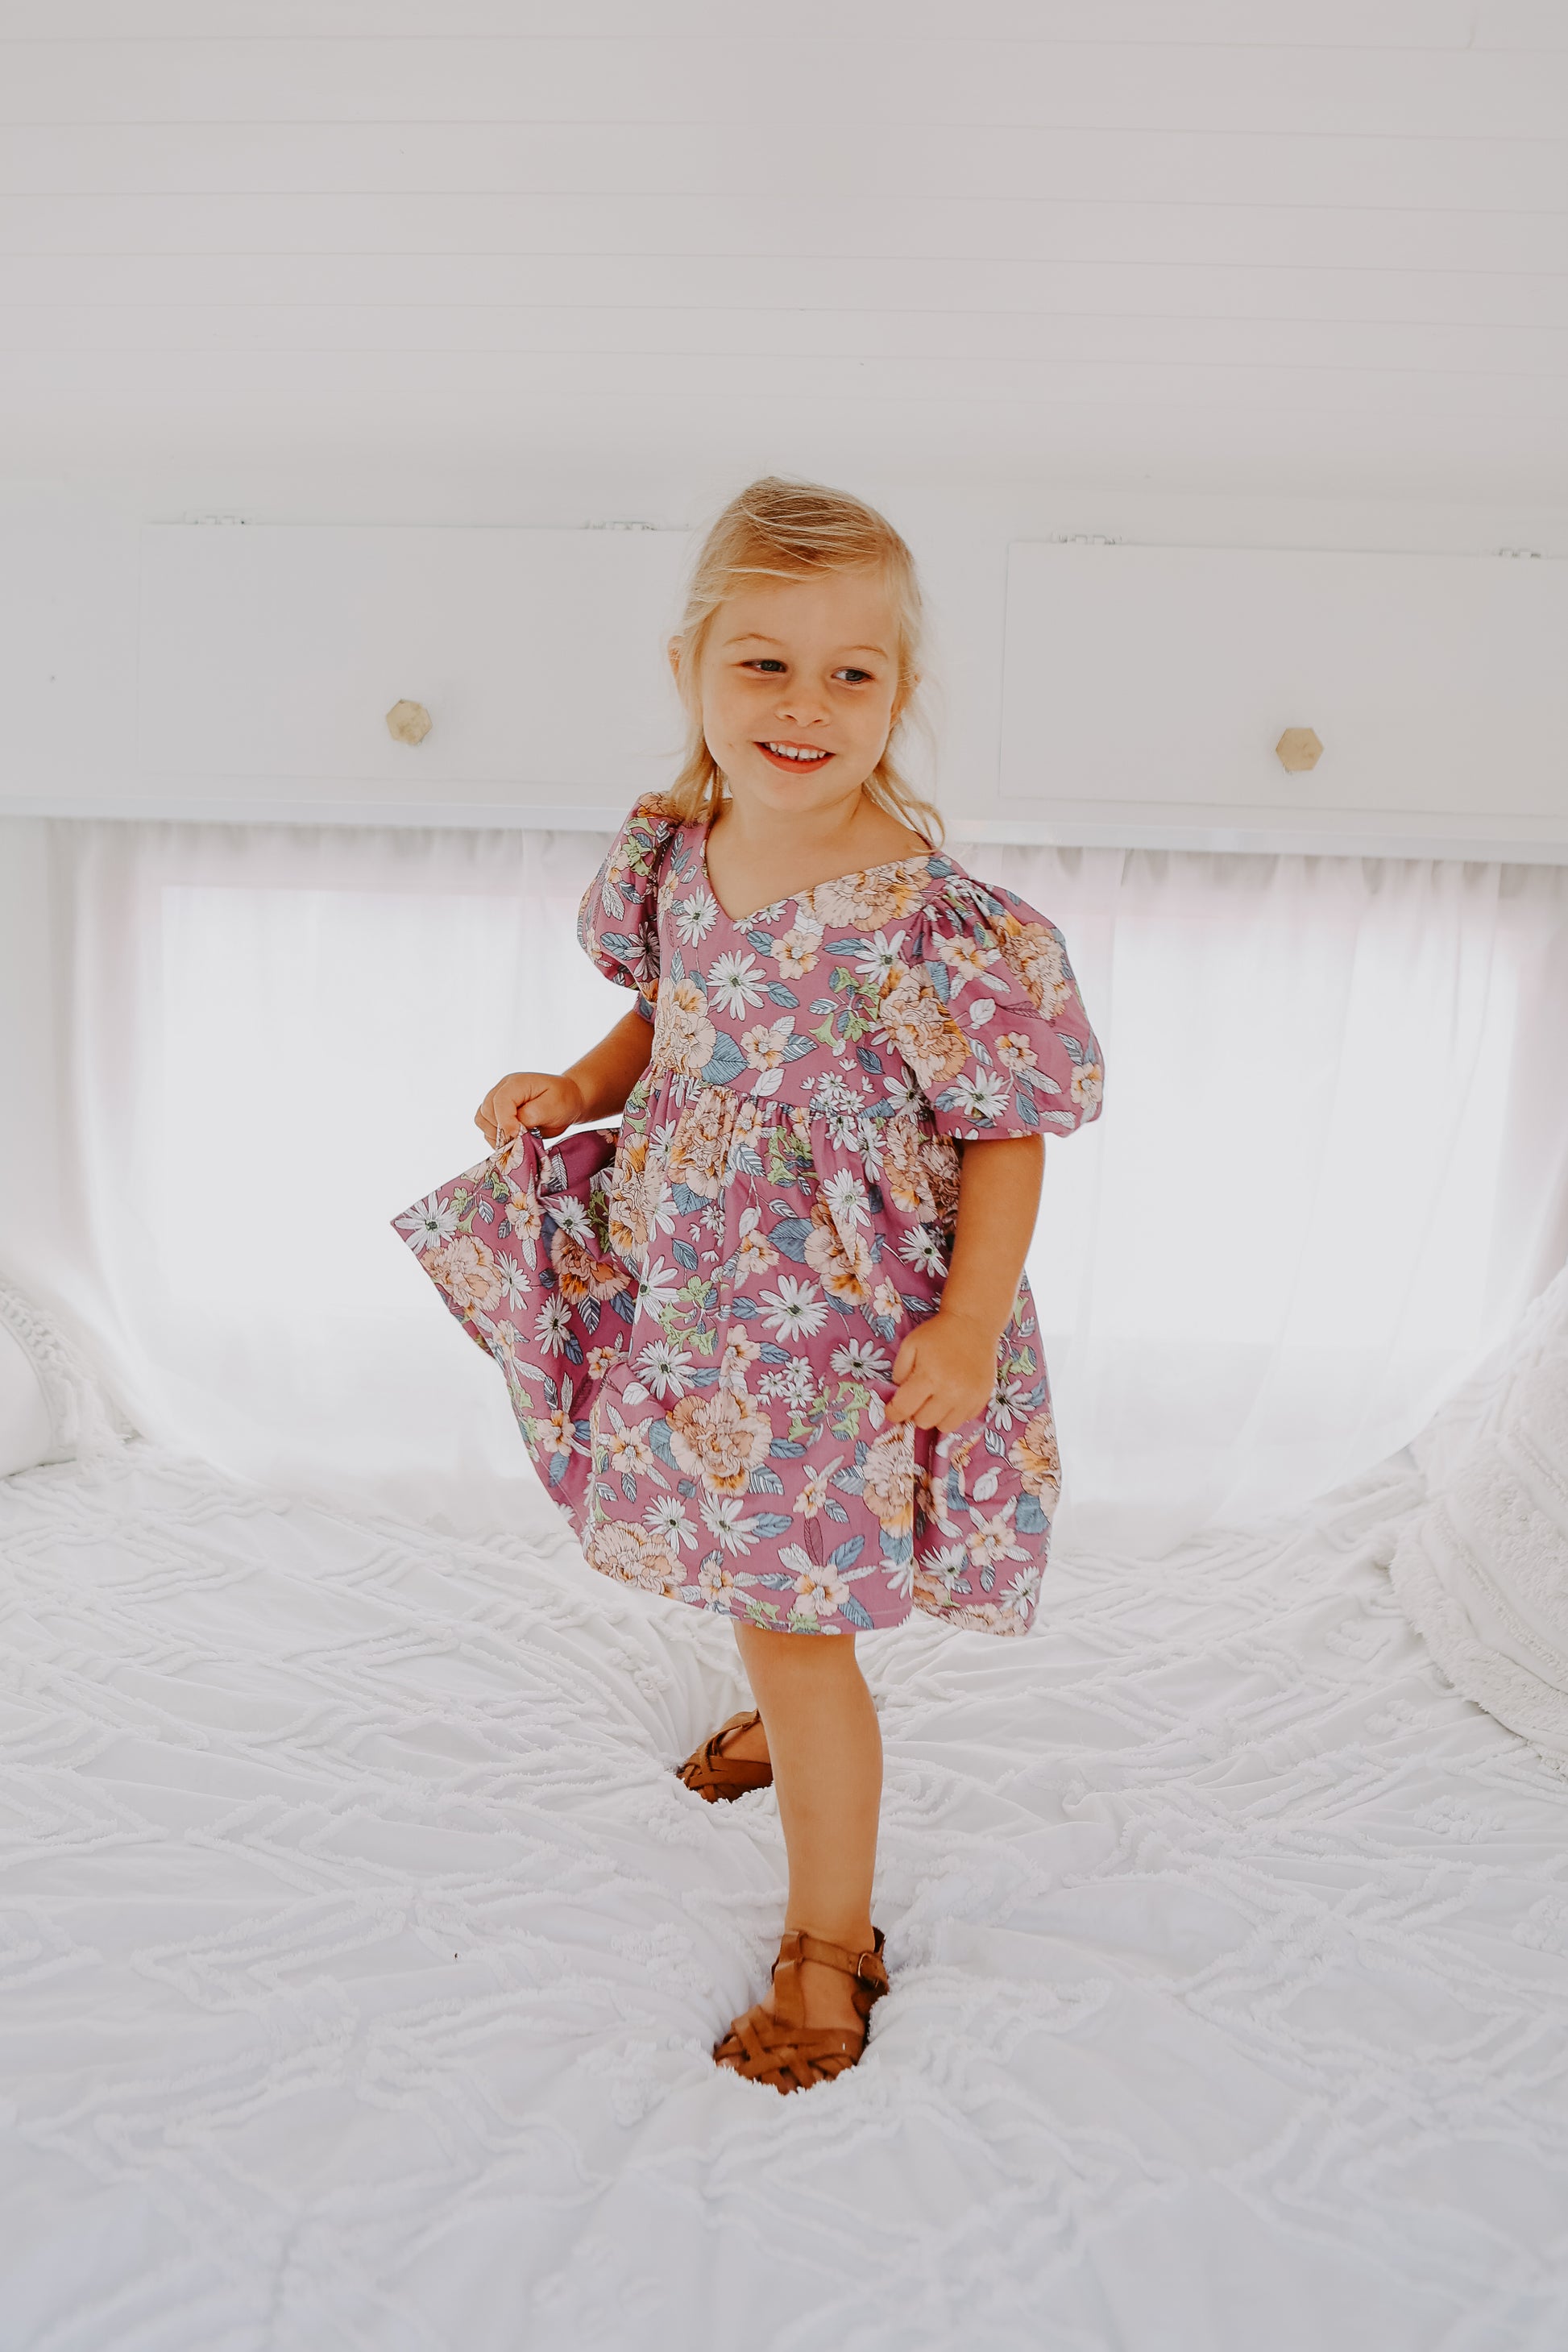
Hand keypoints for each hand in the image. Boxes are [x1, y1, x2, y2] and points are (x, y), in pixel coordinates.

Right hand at [474, 1070, 585, 1143]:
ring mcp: (498, 1101)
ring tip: (516, 1141)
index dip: (505, 1122)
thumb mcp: (552, 1106)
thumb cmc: (564, 1100)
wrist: (568, 1101)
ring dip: (495, 1135)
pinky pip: (486, 1127)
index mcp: (516, 1083)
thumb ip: (530, 1116)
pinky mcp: (498, 1114)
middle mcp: (502, 1090)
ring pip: (482, 1120)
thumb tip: (513, 1130)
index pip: (499, 1102)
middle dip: (501, 1130)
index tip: (517, 1136)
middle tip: (520, 1140)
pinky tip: (511, 1141)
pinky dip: (495, 1138)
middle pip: (486, 1112)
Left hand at [885, 1311, 997, 1432]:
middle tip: (919, 1396)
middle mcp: (951, 1392)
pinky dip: (955, 1412)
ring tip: (937, 1398)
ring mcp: (969, 1398)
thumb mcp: (910, 1345)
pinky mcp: (982, 1399)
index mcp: (929, 1376)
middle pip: (923, 1422)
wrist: (973, 1324)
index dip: (894, 1412)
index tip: (893, 1410)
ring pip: (944, 1427)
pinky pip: (963, 1420)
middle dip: (916, 1411)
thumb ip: (899, 1372)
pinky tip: (954, 1395)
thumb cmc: (938, 1333)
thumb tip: (899, 1395)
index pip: (904, 1409)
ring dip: (936, 1416)